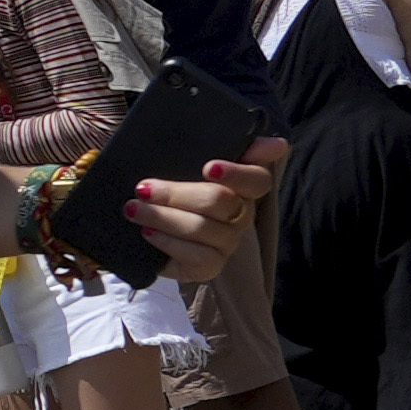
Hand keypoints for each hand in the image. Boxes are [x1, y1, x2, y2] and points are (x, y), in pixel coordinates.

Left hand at [130, 145, 283, 286]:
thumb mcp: (186, 155)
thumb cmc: (168, 180)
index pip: (257, 179)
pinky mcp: (209, 266)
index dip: (236, 173)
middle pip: (219, 201)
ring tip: (133, 208)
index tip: (207, 167)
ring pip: (201, 228)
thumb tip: (277, 144)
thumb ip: (227, 143)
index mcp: (242, 185)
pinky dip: (167, 242)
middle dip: (175, 194)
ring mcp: (227, 242)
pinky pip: (196, 257)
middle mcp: (241, 215)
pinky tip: (147, 232)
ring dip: (161, 217)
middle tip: (142, 188)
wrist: (140, 217)